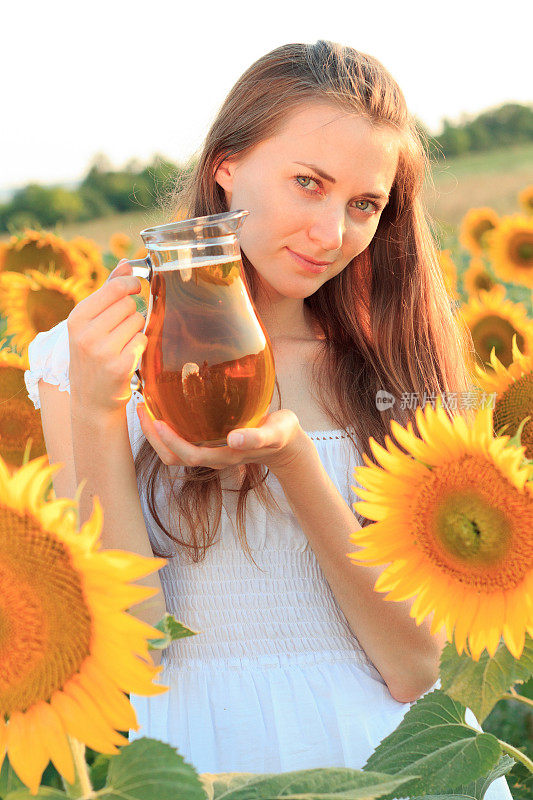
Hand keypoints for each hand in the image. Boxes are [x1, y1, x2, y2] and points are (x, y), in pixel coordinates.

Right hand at [67, 259, 146, 415]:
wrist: (91, 399)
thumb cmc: (93, 354)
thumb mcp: (90, 322)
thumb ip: (108, 291)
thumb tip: (125, 263)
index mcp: (77, 318)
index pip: (115, 287)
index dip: (130, 285)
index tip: (134, 289)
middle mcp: (86, 334)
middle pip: (130, 305)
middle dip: (131, 314)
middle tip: (120, 330)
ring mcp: (103, 352)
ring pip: (139, 322)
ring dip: (136, 331)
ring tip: (121, 345)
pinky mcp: (120, 367)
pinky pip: (143, 341)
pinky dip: (139, 347)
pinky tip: (127, 357)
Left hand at [136, 405, 311, 473]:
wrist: (284, 442)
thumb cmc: (280, 434)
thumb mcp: (275, 432)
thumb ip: (256, 436)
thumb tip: (234, 438)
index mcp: (224, 456)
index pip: (190, 456)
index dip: (171, 442)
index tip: (158, 421)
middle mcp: (212, 456)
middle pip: (173, 457)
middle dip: (154, 437)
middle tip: (141, 409)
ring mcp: (208, 451)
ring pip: (173, 451)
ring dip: (156, 434)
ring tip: (145, 408)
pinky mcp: (208, 443)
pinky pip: (181, 440)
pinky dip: (166, 428)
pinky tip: (164, 407)